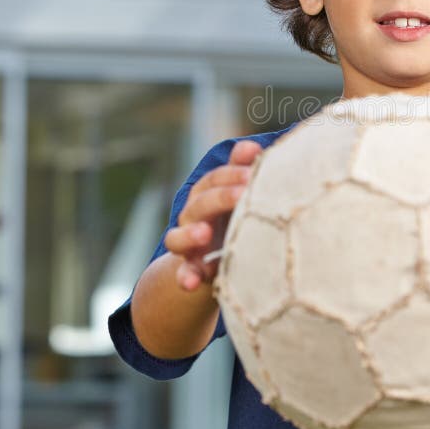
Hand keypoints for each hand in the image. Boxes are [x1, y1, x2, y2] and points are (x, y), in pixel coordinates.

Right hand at [165, 139, 261, 291]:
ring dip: (190, 235)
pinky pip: (182, 274)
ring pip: (177, 237)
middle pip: (200, 203)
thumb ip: (241, 169)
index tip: (252, 173)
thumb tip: (251, 145)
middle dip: (220, 198)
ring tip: (204, 233)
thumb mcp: (236, 194)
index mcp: (206, 195)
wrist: (212, 262)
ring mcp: (188, 245)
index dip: (231, 173)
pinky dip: (184, 278)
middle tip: (242, 194)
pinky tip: (191, 282)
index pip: (214, 179)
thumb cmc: (231, 218)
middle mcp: (192, 217)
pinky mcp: (190, 270)